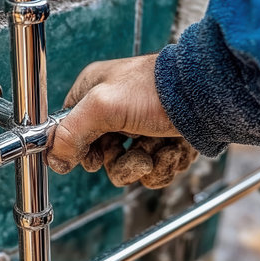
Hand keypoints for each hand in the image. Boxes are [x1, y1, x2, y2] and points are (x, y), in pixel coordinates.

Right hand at [47, 54, 180, 173]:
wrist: (206, 98)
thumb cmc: (156, 90)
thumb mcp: (102, 106)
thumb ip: (69, 132)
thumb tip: (53, 159)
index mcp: (93, 95)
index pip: (71, 132)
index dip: (83, 151)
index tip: (98, 156)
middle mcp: (114, 112)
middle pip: (102, 158)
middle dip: (122, 163)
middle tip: (138, 153)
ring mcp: (138, 129)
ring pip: (129, 168)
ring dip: (147, 165)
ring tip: (162, 148)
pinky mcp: (159, 142)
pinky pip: (153, 169)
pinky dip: (165, 164)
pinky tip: (174, 149)